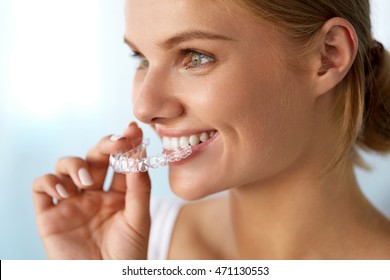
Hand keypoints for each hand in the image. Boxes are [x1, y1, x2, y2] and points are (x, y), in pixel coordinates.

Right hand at [32, 122, 150, 258]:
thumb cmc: (127, 256)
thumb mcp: (139, 219)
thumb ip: (139, 188)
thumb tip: (139, 154)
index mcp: (117, 194)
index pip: (120, 161)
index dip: (126, 144)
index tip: (133, 130)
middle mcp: (93, 194)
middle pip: (94, 157)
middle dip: (105, 145)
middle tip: (116, 144)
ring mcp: (71, 203)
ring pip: (66, 166)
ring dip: (76, 165)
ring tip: (88, 182)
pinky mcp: (50, 215)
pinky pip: (41, 187)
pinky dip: (50, 181)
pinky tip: (66, 191)